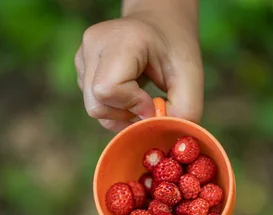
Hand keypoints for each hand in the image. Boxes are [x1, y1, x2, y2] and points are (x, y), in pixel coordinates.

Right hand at [75, 14, 202, 131]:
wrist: (160, 24)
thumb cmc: (175, 49)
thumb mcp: (191, 76)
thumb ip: (184, 109)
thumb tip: (160, 131)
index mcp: (120, 40)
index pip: (108, 89)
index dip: (131, 104)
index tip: (153, 102)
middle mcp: (95, 44)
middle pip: (96, 104)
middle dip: (125, 114)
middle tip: (148, 104)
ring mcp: (83, 54)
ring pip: (93, 107)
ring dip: (120, 113)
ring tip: (140, 96)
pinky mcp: (81, 66)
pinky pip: (93, 102)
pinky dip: (113, 107)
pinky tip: (128, 91)